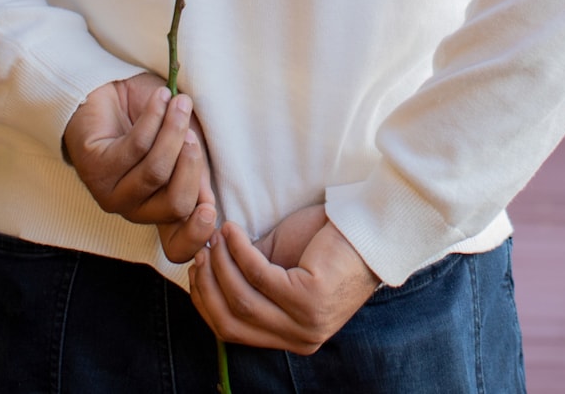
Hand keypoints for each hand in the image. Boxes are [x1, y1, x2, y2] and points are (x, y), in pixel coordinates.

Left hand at [63, 74, 216, 262]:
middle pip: (175, 205)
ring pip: (155, 172)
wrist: (112, 89)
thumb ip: (197, 172)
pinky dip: (154, 117)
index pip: (176, 247)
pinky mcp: (94, 167)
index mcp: (160, 210)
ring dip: (174, 131)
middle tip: (192, 134)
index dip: (195, 236)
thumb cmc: (155, 120)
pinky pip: (135, 146)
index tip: (210, 211)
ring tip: (179, 103)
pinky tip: (160, 98)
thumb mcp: (186, 145)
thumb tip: (207, 202)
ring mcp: (111, 192)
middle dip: (191, 164)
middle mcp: (135, 209)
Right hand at [188, 211, 380, 353]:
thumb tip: (207, 271)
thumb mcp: (280, 266)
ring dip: (221, 267)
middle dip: (207, 288)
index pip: (233, 332)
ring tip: (216, 238)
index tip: (195, 271)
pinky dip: (239, 253)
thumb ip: (249, 278)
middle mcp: (299, 338)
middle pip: (231, 323)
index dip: (206, 302)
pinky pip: (260, 276)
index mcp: (291, 336)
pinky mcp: (311, 300)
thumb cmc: (328, 243)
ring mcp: (306, 322)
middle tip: (199, 253)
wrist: (369, 227)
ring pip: (242, 301)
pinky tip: (232, 233)